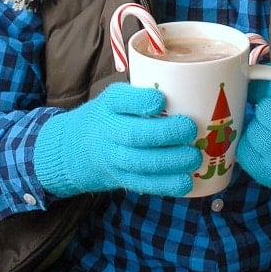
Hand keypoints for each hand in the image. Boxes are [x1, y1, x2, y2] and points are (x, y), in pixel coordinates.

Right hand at [34, 82, 200, 197]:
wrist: (75, 148)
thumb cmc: (111, 116)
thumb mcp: (118, 97)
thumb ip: (144, 93)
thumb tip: (192, 86)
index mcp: (109, 104)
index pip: (120, 99)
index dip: (141, 101)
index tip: (162, 100)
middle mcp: (107, 130)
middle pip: (133, 134)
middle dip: (165, 134)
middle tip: (190, 129)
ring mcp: (112, 158)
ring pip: (139, 163)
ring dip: (170, 162)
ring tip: (194, 157)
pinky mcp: (120, 179)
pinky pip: (142, 184)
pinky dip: (166, 185)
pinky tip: (186, 181)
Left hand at [236, 59, 270, 190]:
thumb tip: (244, 74)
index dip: (264, 88)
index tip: (264, 91)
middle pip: (265, 112)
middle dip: (260, 108)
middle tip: (268, 110)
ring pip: (253, 134)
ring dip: (253, 127)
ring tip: (268, 127)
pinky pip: (246, 155)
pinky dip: (248, 145)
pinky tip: (262, 143)